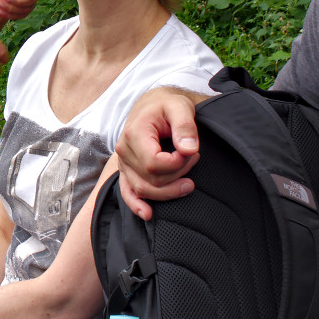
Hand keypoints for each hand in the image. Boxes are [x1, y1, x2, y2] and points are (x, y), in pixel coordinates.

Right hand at [114, 88, 203, 220]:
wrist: (152, 105)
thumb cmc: (166, 105)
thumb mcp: (180, 107)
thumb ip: (185, 126)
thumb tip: (189, 149)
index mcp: (134, 133)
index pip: (154, 163)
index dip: (177, 165)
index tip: (193, 153)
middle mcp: (124, 150)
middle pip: (151, 179)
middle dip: (178, 175)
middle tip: (194, 158)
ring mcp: (123, 163)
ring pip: (143, 189)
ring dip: (168, 191)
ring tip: (189, 183)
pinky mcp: (126, 171)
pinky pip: (127, 192)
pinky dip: (136, 205)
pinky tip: (148, 214)